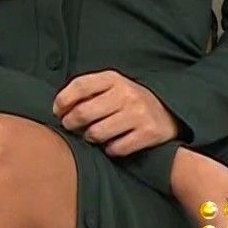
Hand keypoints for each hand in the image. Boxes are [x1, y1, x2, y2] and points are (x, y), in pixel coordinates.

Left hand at [53, 69, 179, 156]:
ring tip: (92, 135)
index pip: (79, 86)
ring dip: (89, 138)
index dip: (62, 101)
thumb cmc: (129, 100)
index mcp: (114, 79)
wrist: (169, 110)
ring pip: (97, 133)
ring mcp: (139, 114)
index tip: (58, 111)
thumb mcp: (111, 86)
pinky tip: (111, 143)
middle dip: (71, 123)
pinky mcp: (149, 133)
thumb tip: (60, 108)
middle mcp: (126, 94)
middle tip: (71, 127)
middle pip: (84, 113)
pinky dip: (109, 149)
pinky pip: (116, 148)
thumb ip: (87, 91)